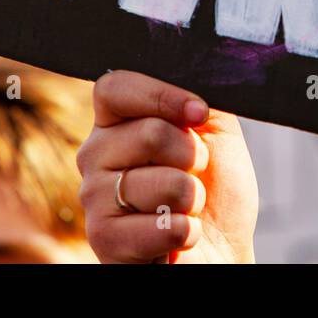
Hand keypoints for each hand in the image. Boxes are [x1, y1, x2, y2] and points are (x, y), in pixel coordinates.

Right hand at [76, 70, 257, 262]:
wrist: (223, 248)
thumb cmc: (216, 189)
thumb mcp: (215, 131)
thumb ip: (200, 97)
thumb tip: (198, 70)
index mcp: (116, 123)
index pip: (114, 87)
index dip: (161, 95)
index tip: (199, 113)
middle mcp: (95, 156)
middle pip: (147, 133)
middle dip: (193, 156)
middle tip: (195, 173)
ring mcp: (95, 198)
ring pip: (162, 183)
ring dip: (193, 198)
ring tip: (186, 208)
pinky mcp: (104, 241)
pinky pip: (162, 226)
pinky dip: (187, 232)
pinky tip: (181, 236)